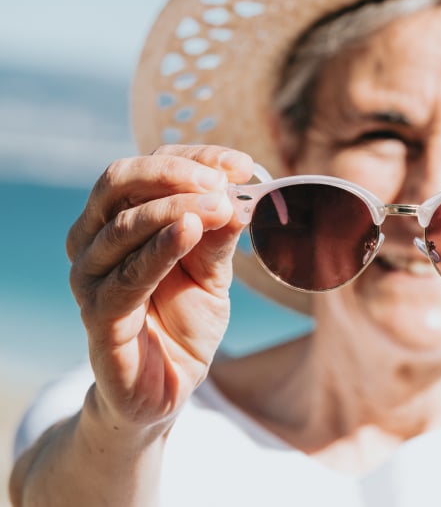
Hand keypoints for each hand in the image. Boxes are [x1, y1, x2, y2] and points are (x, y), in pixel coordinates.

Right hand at [66, 145, 252, 430]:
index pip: (147, 169)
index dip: (194, 160)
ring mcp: (91, 277)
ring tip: (220, 205)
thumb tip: (240, 198)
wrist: (167, 387)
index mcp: (118, 220)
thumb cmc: (184, 322)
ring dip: (176, 207)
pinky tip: (190, 230)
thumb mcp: (213, 273)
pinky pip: (128, 275)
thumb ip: (220, 239)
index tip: (242, 166)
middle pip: (120, 182)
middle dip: (174, 173)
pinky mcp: (99, 315)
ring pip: (124, 224)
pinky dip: (160, 247)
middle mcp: (94, 240)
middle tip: (222, 182)